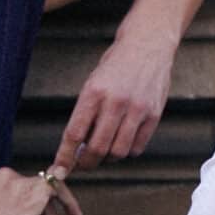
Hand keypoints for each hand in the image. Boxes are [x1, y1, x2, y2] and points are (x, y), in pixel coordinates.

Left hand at [55, 31, 174, 167]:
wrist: (147, 45)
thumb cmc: (116, 66)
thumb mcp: (93, 83)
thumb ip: (86, 113)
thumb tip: (77, 147)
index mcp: (94, 92)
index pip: (74, 133)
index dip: (65, 156)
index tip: (60, 169)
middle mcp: (116, 102)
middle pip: (97, 148)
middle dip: (86, 163)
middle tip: (83, 164)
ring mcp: (137, 109)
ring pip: (118, 152)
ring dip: (107, 158)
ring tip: (104, 151)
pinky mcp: (154, 114)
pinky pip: (137, 147)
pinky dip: (127, 152)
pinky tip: (121, 141)